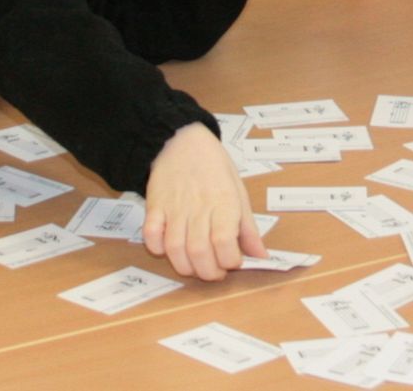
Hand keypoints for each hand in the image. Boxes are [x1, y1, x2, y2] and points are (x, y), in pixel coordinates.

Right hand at [141, 124, 263, 280]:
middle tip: (215, 271)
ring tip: (194, 265)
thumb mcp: (238, 192)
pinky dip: (157, 247)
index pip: (225, 243)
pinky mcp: (154, 206)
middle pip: (200, 252)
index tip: (233, 262)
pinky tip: (167, 248)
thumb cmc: (213, 165)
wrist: (180, 140)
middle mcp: (198, 207)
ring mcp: (174, 208)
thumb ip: (248, 228)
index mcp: (224, 203)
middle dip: (209, 273)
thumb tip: (261, 256)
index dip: (230, 262)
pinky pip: (151, 234)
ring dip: (185, 266)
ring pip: (175, 249)